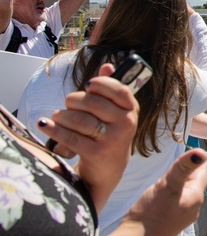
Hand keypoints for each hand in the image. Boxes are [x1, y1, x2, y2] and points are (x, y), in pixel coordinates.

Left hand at [39, 63, 138, 205]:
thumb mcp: (113, 112)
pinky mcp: (97, 153)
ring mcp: (113, 140)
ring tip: (57, 117)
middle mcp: (126, 124)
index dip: (101, 84)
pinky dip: (54, 130)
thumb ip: (109, 89)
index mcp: (132, 110)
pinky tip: (45, 125)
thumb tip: (106, 66)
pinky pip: (70, 137)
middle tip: (67, 104)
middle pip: (93, 103)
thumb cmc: (107, 132)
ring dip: (62, 116)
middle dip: (74, 100)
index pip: (119, 90)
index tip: (87, 85)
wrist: (109, 168)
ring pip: (79, 119)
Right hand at [119, 149, 206, 235]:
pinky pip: (176, 203)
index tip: (185, 150)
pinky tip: (159, 197)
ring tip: (164, 180)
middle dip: (184, 171)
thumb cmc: (150, 214)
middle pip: (194, 181)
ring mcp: (183, 217)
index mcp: (196, 196)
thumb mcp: (167, 185)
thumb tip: (201, 152)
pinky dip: (170, 195)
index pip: (202, 170)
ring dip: (176, 183)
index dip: (193, 159)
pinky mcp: (171, 223)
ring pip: (184, 192)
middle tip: (172, 164)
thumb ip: (183, 168)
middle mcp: (194, 207)